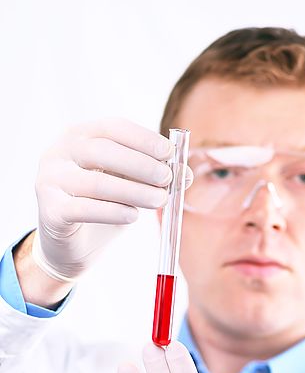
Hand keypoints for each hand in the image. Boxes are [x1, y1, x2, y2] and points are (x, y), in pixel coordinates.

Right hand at [33, 118, 191, 281]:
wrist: (71, 245)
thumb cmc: (102, 206)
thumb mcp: (129, 185)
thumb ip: (152, 175)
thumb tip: (186, 174)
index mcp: (79, 135)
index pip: (113, 128)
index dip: (143, 139)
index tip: (170, 154)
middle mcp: (59, 152)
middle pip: (102, 151)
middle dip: (140, 164)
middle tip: (167, 179)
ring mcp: (50, 180)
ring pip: (96, 182)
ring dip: (133, 191)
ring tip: (159, 200)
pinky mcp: (50, 210)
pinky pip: (84, 209)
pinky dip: (113, 211)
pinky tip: (133, 216)